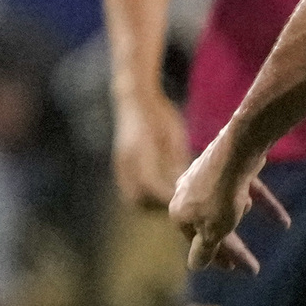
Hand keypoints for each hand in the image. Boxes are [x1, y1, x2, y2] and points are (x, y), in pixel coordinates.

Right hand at [112, 91, 188, 211]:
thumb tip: (185, 186)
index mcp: (141, 151)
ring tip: (170, 198)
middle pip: (138, 198)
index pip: (152, 185)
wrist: (135, 99)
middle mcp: (127, 160)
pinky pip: (128, 190)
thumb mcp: (174, 134)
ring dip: (150, 203)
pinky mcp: (120, 165)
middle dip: (158, 205)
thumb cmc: (161, 114)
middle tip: (178, 202)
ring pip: (132, 198)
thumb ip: (177, 160)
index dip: (167, 197)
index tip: (183, 200)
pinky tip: (159, 189)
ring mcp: (120, 163)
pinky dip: (142, 196)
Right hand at [171, 131, 289, 273]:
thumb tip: (194, 267)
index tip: (234, 268)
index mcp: (179, 212)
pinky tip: (284, 222)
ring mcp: (208, 177)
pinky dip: (265, 205)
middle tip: (251, 267)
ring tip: (246, 206)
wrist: (237, 151)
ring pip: (227, 205)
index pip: (196, 242)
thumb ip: (205, 250)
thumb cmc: (221, 196)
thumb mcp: (213, 231)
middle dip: (234, 246)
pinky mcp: (230, 166)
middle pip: (213, 225)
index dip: (216, 257)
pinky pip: (248, 190)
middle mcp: (188, 194)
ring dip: (240, 211)